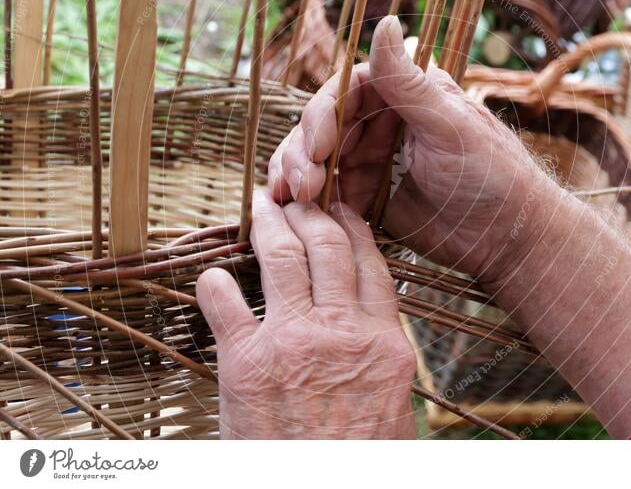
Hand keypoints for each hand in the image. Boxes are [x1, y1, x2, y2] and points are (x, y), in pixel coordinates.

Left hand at [197, 191, 416, 438]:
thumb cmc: (360, 459)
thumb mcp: (393, 405)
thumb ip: (383, 358)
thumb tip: (376, 331)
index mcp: (382, 343)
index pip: (369, 264)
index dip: (353, 228)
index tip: (342, 208)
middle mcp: (341, 331)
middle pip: (327, 248)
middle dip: (311, 211)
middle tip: (298, 194)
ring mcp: (293, 342)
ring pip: (284, 258)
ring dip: (269, 224)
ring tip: (261, 204)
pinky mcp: (246, 364)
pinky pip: (226, 306)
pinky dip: (215, 285)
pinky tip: (212, 273)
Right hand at [269, 15, 551, 283]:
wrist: (509, 237)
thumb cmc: (491, 173)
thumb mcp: (449, 126)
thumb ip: (409, 82)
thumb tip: (385, 21)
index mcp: (404, 95)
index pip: (346, 90)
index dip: (322, 114)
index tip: (318, 146)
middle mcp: (382, 123)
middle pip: (323, 126)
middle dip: (304, 151)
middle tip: (303, 184)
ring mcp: (372, 161)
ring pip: (317, 159)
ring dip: (299, 174)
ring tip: (297, 197)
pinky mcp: (368, 198)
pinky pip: (328, 194)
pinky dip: (309, 201)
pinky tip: (296, 211)